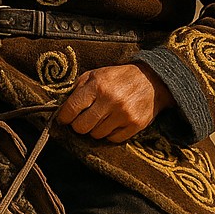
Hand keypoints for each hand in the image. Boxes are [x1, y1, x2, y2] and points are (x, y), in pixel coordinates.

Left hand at [52, 64, 171, 142]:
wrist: (151, 81)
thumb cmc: (118, 78)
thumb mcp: (96, 74)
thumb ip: (78, 88)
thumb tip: (63, 107)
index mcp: (97, 85)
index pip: (72, 108)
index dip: (64, 117)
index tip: (63, 119)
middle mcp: (110, 100)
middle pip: (82, 126)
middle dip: (78, 125)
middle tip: (81, 121)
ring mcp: (123, 114)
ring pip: (96, 134)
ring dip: (94, 129)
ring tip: (100, 119)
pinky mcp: (135, 125)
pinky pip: (112, 139)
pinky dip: (109, 134)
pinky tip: (112, 123)